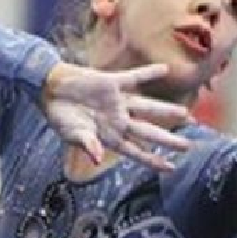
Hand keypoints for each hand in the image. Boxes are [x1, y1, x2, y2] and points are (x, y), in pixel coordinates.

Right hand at [42, 62, 191, 170]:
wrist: (48, 89)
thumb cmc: (59, 115)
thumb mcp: (71, 134)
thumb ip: (87, 145)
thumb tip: (98, 158)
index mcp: (109, 136)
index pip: (136, 151)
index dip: (153, 161)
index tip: (171, 168)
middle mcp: (118, 120)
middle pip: (148, 132)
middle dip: (168, 140)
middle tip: (188, 146)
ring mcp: (117, 102)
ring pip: (148, 107)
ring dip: (166, 110)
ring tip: (186, 115)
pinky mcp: (111, 82)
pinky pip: (134, 78)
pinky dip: (149, 73)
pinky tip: (165, 69)